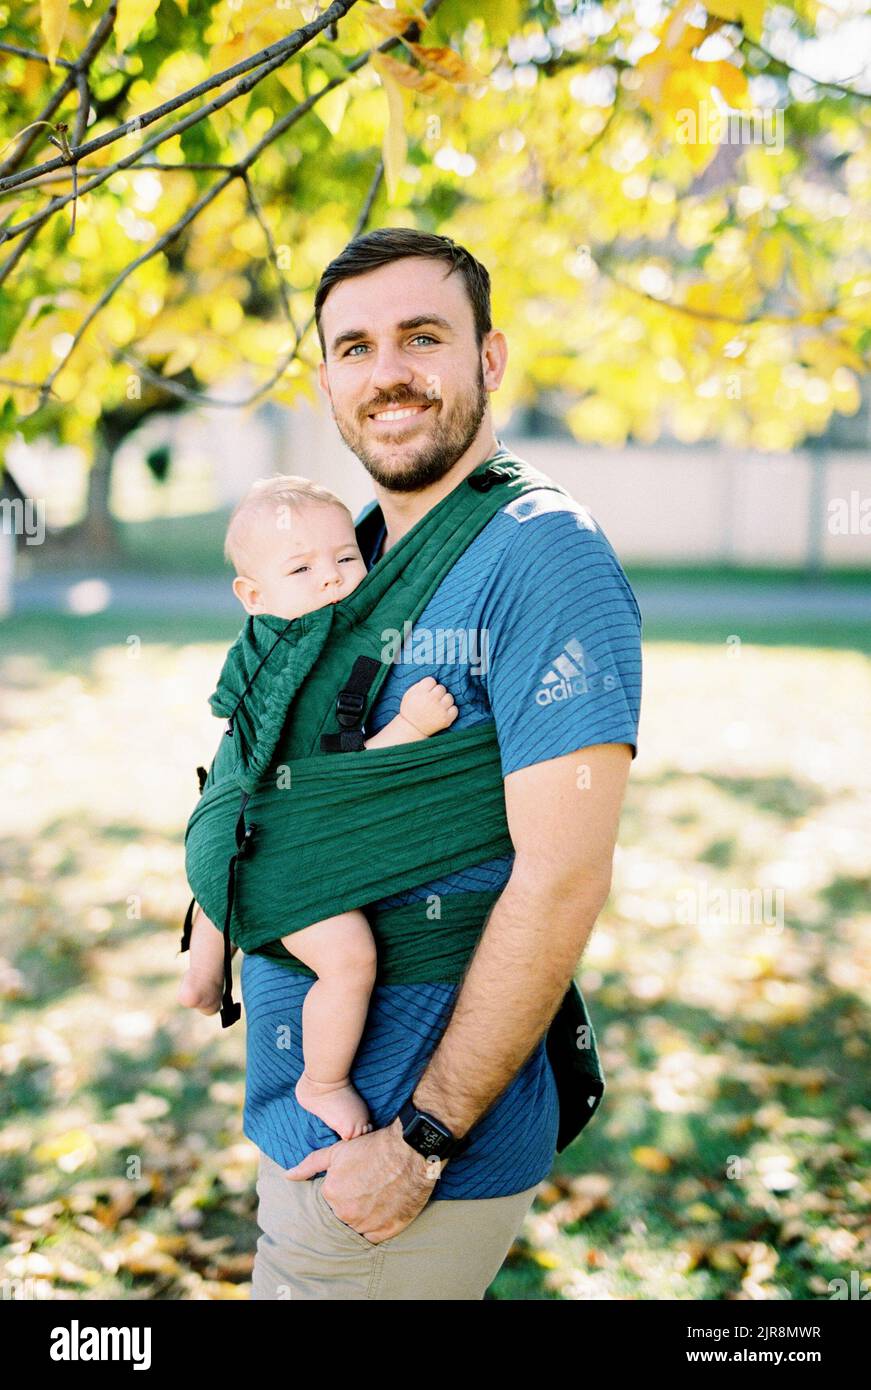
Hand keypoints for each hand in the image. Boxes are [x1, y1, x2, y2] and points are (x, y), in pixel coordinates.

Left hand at [282, 1119, 440, 1243]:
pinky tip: (382, 1210)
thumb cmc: (374, 1147)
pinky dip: (375, 1227)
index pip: (329, 1201)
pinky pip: (373, 1237)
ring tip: (376, 1197)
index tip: (354, 1182)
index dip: (341, 1190)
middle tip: (366, 1189)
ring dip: (362, 1217)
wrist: (410, 1150)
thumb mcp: (337, 1151)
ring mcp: (367, 1224)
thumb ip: (310, 1165)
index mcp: (331, 1194)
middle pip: (342, 1215)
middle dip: (350, 1205)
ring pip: (357, 1227)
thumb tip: (288, 1176)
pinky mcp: (387, 1231)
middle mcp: (346, 1213)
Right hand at [398, 677, 457, 737]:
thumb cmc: (410, 709)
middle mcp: (431, 700)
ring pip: (450, 697)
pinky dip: (450, 710)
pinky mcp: (446, 719)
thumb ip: (420, 685)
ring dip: (445, 700)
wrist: (412, 728)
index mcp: (421, 692)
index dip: (429, 686)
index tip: (426, 692)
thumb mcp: (409, 694)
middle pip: (441, 688)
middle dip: (437, 693)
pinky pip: (455, 709)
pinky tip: (443, 712)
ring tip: (438, 706)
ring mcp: (440, 709)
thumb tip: (433, 680)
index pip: (432, 680)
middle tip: (432, 700)